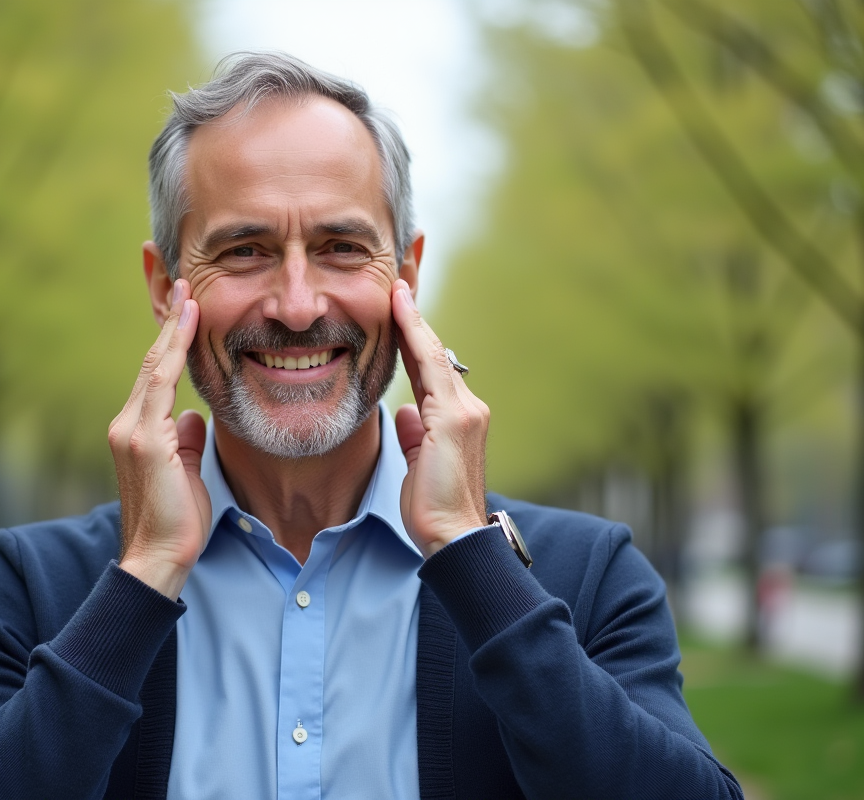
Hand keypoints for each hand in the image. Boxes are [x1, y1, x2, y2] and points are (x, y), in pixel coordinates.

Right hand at [108, 279, 210, 598]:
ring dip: (173, 329)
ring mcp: (131, 432)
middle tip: (183, 285)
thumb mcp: (187, 473)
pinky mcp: (142, 441)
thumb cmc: (176, 522)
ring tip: (188, 294)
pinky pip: (160, 386)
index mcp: (137, 432)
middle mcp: (127, 425)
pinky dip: (173, 353)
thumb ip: (186, 443)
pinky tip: (187, 327)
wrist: (159, 558)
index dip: (169, 342)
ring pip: (155, 368)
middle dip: (169, 323)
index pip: (156, 377)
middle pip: (152, 364)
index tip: (185, 309)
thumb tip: (195, 419)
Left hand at [391, 279, 489, 557]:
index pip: (433, 369)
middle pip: (435, 354)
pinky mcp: (456, 419)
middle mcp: (468, 408)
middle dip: (414, 319)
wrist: (452, 537)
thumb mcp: (418, 462)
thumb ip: (415, 433)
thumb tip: (404, 412)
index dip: (415, 337)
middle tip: (397, 284)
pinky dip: (416, 339)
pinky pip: (431, 368)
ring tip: (395, 289)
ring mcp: (465, 412)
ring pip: (434, 355)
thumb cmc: (433, 507)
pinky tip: (401, 315)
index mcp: (458, 418)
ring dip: (413, 322)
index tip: (399, 306)